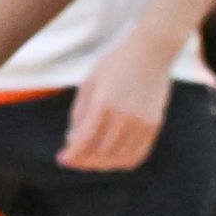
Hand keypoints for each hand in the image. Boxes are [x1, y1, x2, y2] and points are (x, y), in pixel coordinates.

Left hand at [56, 27, 176, 171]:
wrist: (151, 51)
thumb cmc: (115, 64)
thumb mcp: (89, 83)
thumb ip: (79, 114)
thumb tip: (73, 142)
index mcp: (104, 103)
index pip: (84, 141)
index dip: (71, 155)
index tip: (62, 159)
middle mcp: (124, 116)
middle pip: (100, 153)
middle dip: (83, 161)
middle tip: (74, 159)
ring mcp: (141, 123)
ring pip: (118, 159)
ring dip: (100, 164)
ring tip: (90, 159)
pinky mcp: (153, 126)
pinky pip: (136, 155)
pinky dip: (121, 162)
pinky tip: (111, 158)